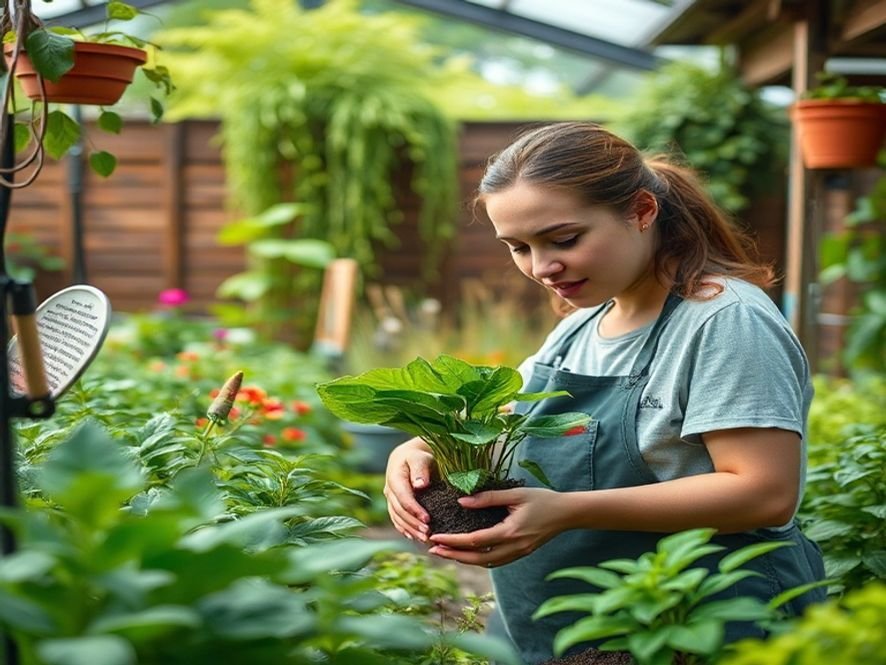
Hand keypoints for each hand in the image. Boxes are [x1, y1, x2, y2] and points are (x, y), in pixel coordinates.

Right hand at [383, 437, 434, 542]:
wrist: (408, 457)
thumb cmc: (417, 457)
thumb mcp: (420, 458)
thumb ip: (420, 469)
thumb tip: (420, 485)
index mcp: (395, 477)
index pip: (403, 497)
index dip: (414, 509)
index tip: (427, 519)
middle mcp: (389, 490)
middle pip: (399, 510)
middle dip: (413, 523)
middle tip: (428, 533)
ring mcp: (390, 499)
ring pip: (397, 517)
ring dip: (410, 529)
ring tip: (424, 539)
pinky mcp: (393, 505)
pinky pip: (396, 519)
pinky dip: (404, 529)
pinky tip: (414, 537)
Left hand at [427, 487, 565, 566]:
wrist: (567, 513)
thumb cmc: (542, 499)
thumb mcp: (515, 493)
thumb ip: (488, 498)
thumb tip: (462, 502)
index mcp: (510, 532)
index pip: (475, 540)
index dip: (453, 540)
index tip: (436, 536)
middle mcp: (514, 547)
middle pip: (477, 558)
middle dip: (453, 555)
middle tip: (433, 549)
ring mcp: (518, 553)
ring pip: (486, 563)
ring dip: (464, 559)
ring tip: (445, 552)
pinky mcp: (521, 553)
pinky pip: (495, 561)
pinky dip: (478, 559)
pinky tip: (467, 553)